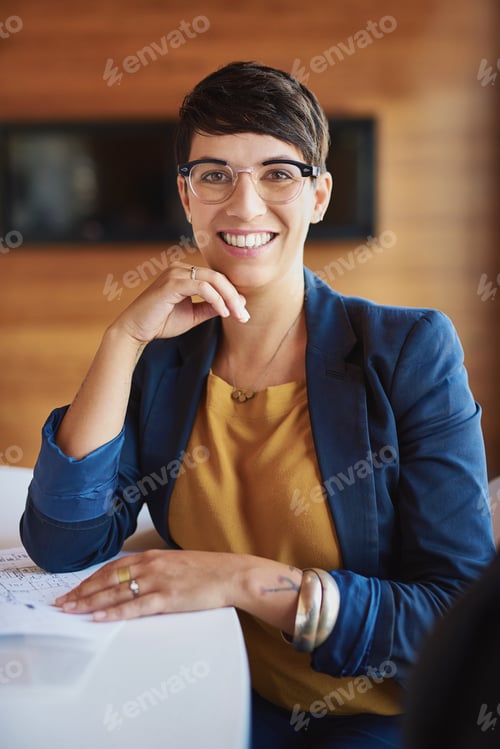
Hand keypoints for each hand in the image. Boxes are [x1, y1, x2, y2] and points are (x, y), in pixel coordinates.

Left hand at [55, 549, 232, 621]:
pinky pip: (135, 607)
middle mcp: (150, 565)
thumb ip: (154, 569)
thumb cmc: (207, 570)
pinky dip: (114, 612)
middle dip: (82, 592)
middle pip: (107, 580)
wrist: (231, 574)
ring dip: (90, 602)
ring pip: (115, 593)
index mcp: (151, 556)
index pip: (111, 568)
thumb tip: (135, 581)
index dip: (89, 580)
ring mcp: (158, 581)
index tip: (74, 590)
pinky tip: (99, 618)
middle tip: (62, 603)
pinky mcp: (167, 597)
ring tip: (72, 611)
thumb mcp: (175, 563)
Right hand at [111, 263, 249, 344]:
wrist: (135, 330)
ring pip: (213, 280)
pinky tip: (223, 313)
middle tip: (245, 316)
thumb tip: (236, 303)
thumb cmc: (161, 322)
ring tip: (237, 315)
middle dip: (235, 297)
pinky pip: (203, 287)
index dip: (233, 294)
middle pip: (218, 277)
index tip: (243, 313)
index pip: (216, 278)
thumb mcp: (193, 314)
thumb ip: (211, 307)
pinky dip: (216, 300)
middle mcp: (180, 268)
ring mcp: (175, 273)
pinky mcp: (172, 283)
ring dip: (229, 299)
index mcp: (185, 273)